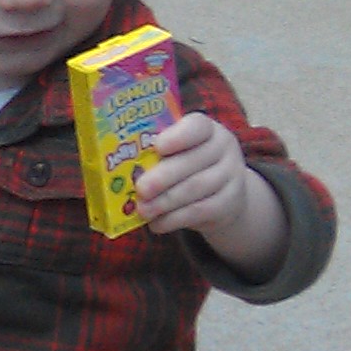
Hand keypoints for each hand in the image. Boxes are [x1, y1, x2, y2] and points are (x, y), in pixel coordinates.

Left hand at [134, 114, 249, 238]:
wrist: (223, 193)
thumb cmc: (188, 166)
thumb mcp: (176, 153)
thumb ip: (155, 154)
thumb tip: (117, 166)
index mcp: (206, 129)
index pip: (197, 126)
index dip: (178, 136)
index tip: (157, 146)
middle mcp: (224, 148)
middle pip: (193, 161)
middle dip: (163, 177)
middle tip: (140, 189)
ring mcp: (232, 175)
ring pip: (196, 188)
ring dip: (165, 201)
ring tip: (143, 210)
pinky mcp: (231, 202)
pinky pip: (201, 211)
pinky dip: (175, 219)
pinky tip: (156, 223)